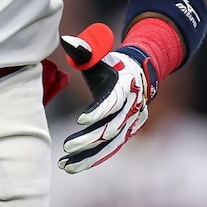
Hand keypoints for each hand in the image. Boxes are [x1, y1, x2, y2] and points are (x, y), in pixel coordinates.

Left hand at [58, 24, 156, 173]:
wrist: (141, 74)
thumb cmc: (112, 64)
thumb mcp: (100, 55)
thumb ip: (84, 50)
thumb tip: (67, 41)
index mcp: (125, 87)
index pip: (114, 102)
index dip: (99, 111)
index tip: (81, 120)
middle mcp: (132, 108)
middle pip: (112, 127)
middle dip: (89, 139)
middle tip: (67, 147)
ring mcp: (132, 123)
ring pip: (111, 144)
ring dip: (89, 156)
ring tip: (65, 164)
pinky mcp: (127, 133)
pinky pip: (111, 149)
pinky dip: (94, 158)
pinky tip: (75, 166)